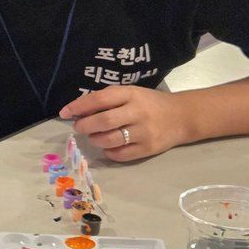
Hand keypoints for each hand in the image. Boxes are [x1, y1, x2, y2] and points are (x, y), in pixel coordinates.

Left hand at [59, 85, 186, 160]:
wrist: (183, 116)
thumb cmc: (151, 103)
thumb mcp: (132, 94)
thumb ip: (109, 100)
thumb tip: (78, 110)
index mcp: (132, 94)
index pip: (100, 99)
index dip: (79, 106)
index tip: (64, 112)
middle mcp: (138, 112)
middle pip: (104, 121)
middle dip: (85, 126)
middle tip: (79, 127)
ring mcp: (145, 132)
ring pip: (110, 139)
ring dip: (95, 139)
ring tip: (94, 136)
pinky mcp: (149, 148)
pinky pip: (121, 154)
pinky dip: (109, 152)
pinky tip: (108, 146)